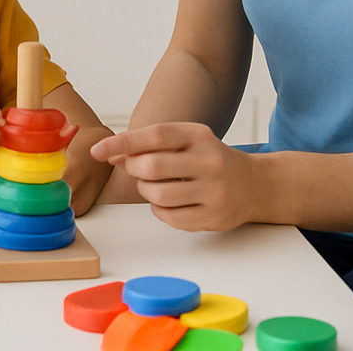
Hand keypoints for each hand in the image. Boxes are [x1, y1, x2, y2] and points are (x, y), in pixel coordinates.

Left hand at [90, 122, 255, 230]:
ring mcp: (214, 191)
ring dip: (146, 192)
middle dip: (134, 169)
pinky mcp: (215, 217)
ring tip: (156, 186)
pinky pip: (170, 217)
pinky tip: (171, 202)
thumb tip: (112, 154)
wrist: (255, 185)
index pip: (154, 135)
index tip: (98, 150)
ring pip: (158, 195)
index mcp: (199, 135)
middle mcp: (210, 161)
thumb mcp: (187, 142)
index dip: (122, 143)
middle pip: (151, 166)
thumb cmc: (209, 160)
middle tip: (136, 169)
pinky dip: (160, 210)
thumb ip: (151, 146)